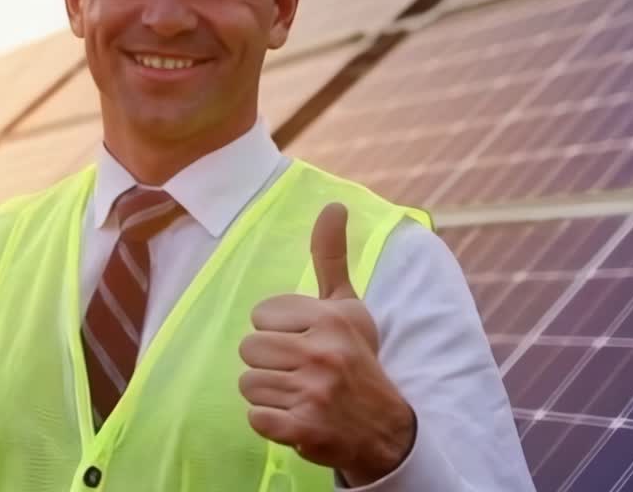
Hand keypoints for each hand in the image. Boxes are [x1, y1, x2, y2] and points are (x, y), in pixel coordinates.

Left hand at [238, 203, 415, 484]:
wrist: (384, 428)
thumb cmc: (357, 358)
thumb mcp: (348, 305)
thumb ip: (331, 256)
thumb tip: (333, 204)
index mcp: (330, 319)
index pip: (260, 315)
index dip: (276, 331)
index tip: (303, 342)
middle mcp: (323, 353)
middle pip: (248, 349)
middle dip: (268, 362)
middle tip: (298, 371)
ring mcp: (313, 393)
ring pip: (248, 383)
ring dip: (268, 393)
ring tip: (298, 393)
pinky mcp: (304, 428)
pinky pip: (255, 417)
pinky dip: (271, 422)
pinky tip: (296, 417)